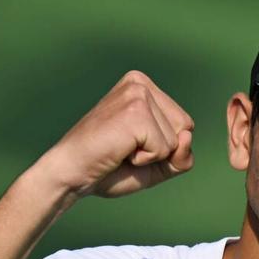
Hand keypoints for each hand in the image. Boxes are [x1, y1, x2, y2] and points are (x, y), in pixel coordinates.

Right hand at [34, 70, 195, 198]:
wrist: (71, 175)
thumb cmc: (109, 168)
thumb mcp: (157, 164)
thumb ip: (182, 155)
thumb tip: (188, 137)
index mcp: (144, 87)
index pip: (185, 125)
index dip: (164, 148)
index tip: (131, 145)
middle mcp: (140, 83)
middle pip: (185, 129)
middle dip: (161, 151)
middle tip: (125, 149)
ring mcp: (138, 94)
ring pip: (176, 140)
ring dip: (150, 156)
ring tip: (120, 149)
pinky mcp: (135, 111)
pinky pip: (164, 149)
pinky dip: (144, 160)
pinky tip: (119, 151)